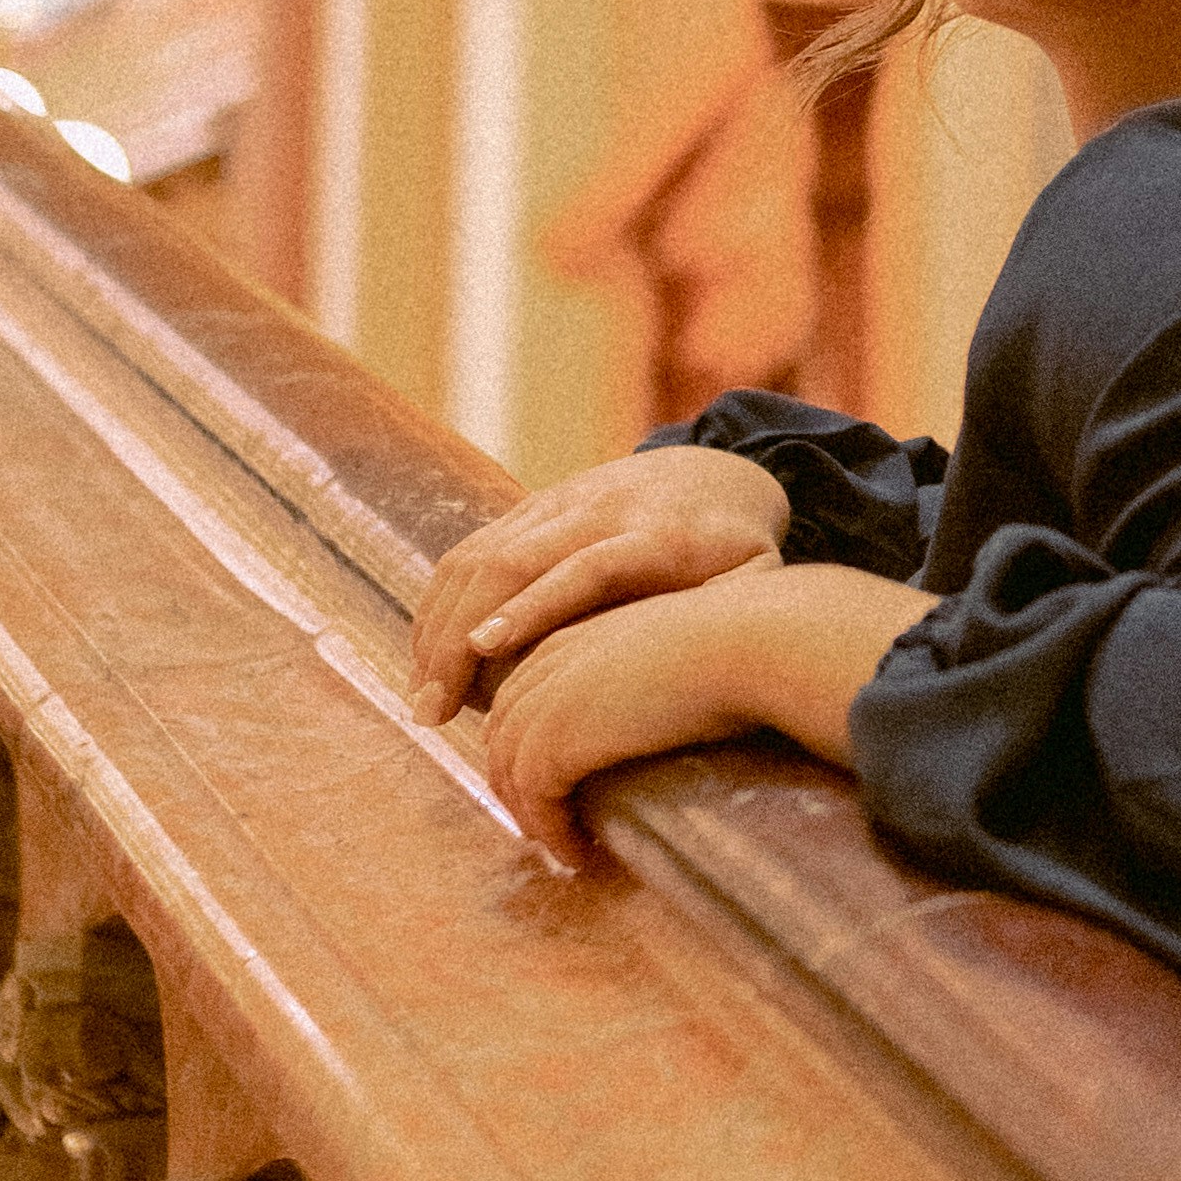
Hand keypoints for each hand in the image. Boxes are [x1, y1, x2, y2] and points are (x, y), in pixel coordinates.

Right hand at [408, 446, 790, 717]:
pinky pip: (471, 549)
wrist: (719, 473)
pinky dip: (440, 603)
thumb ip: (738, 615)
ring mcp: (558, 503)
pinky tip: (427, 656)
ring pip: (479, 555)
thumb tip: (721, 666)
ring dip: (438, 626)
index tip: (486, 648)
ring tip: (423, 696)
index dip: (535, 606)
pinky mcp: (532, 506)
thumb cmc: (740, 551)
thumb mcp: (758, 581)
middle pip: (513, 562)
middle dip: (460, 635)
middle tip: (433, 708)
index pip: (587, 568)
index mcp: (658, 537)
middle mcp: (597, 511)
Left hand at [473, 559, 926, 869]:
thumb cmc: (735, 644)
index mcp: (572, 634)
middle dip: (518, 785)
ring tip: (567, 849)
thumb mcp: (674, 648)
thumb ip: (648, 672)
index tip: (553, 784)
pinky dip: (552, 835)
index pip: (523, 695)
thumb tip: (668, 706)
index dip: (529, 742)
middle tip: (548, 826)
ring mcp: (543, 704)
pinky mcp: (553, 745)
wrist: (743, 646)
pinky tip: (582, 856)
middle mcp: (544, 665)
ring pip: (509, 774)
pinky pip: (535, 804)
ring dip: (534, 818)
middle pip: (504, 735)